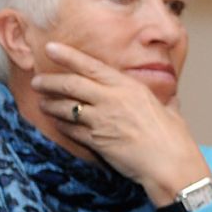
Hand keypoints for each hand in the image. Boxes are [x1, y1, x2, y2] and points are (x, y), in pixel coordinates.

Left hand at [31, 41, 210, 205]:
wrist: (170, 164)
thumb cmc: (174, 138)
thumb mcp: (168, 110)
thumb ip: (163, 100)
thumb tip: (170, 98)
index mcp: (129, 87)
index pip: (91, 66)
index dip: (68, 56)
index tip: (50, 48)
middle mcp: (112, 99)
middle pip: (71, 85)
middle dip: (50, 82)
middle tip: (37, 81)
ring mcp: (102, 120)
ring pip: (66, 107)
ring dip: (50, 104)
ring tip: (41, 102)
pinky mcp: (95, 141)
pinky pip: (70, 130)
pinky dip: (61, 125)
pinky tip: (55, 122)